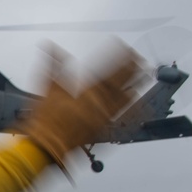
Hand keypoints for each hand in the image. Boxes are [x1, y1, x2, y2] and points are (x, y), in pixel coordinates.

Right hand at [16, 39, 142, 169]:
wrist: (48, 144)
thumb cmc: (47, 119)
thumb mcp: (48, 86)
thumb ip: (53, 63)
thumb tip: (50, 47)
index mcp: (88, 90)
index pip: (110, 69)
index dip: (121, 57)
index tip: (126, 48)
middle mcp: (101, 102)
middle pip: (123, 81)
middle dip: (133, 68)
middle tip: (139, 58)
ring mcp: (105, 115)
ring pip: (128, 97)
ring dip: (137, 84)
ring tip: (144, 74)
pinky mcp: (105, 127)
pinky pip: (125, 116)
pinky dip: (134, 108)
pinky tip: (139, 101)